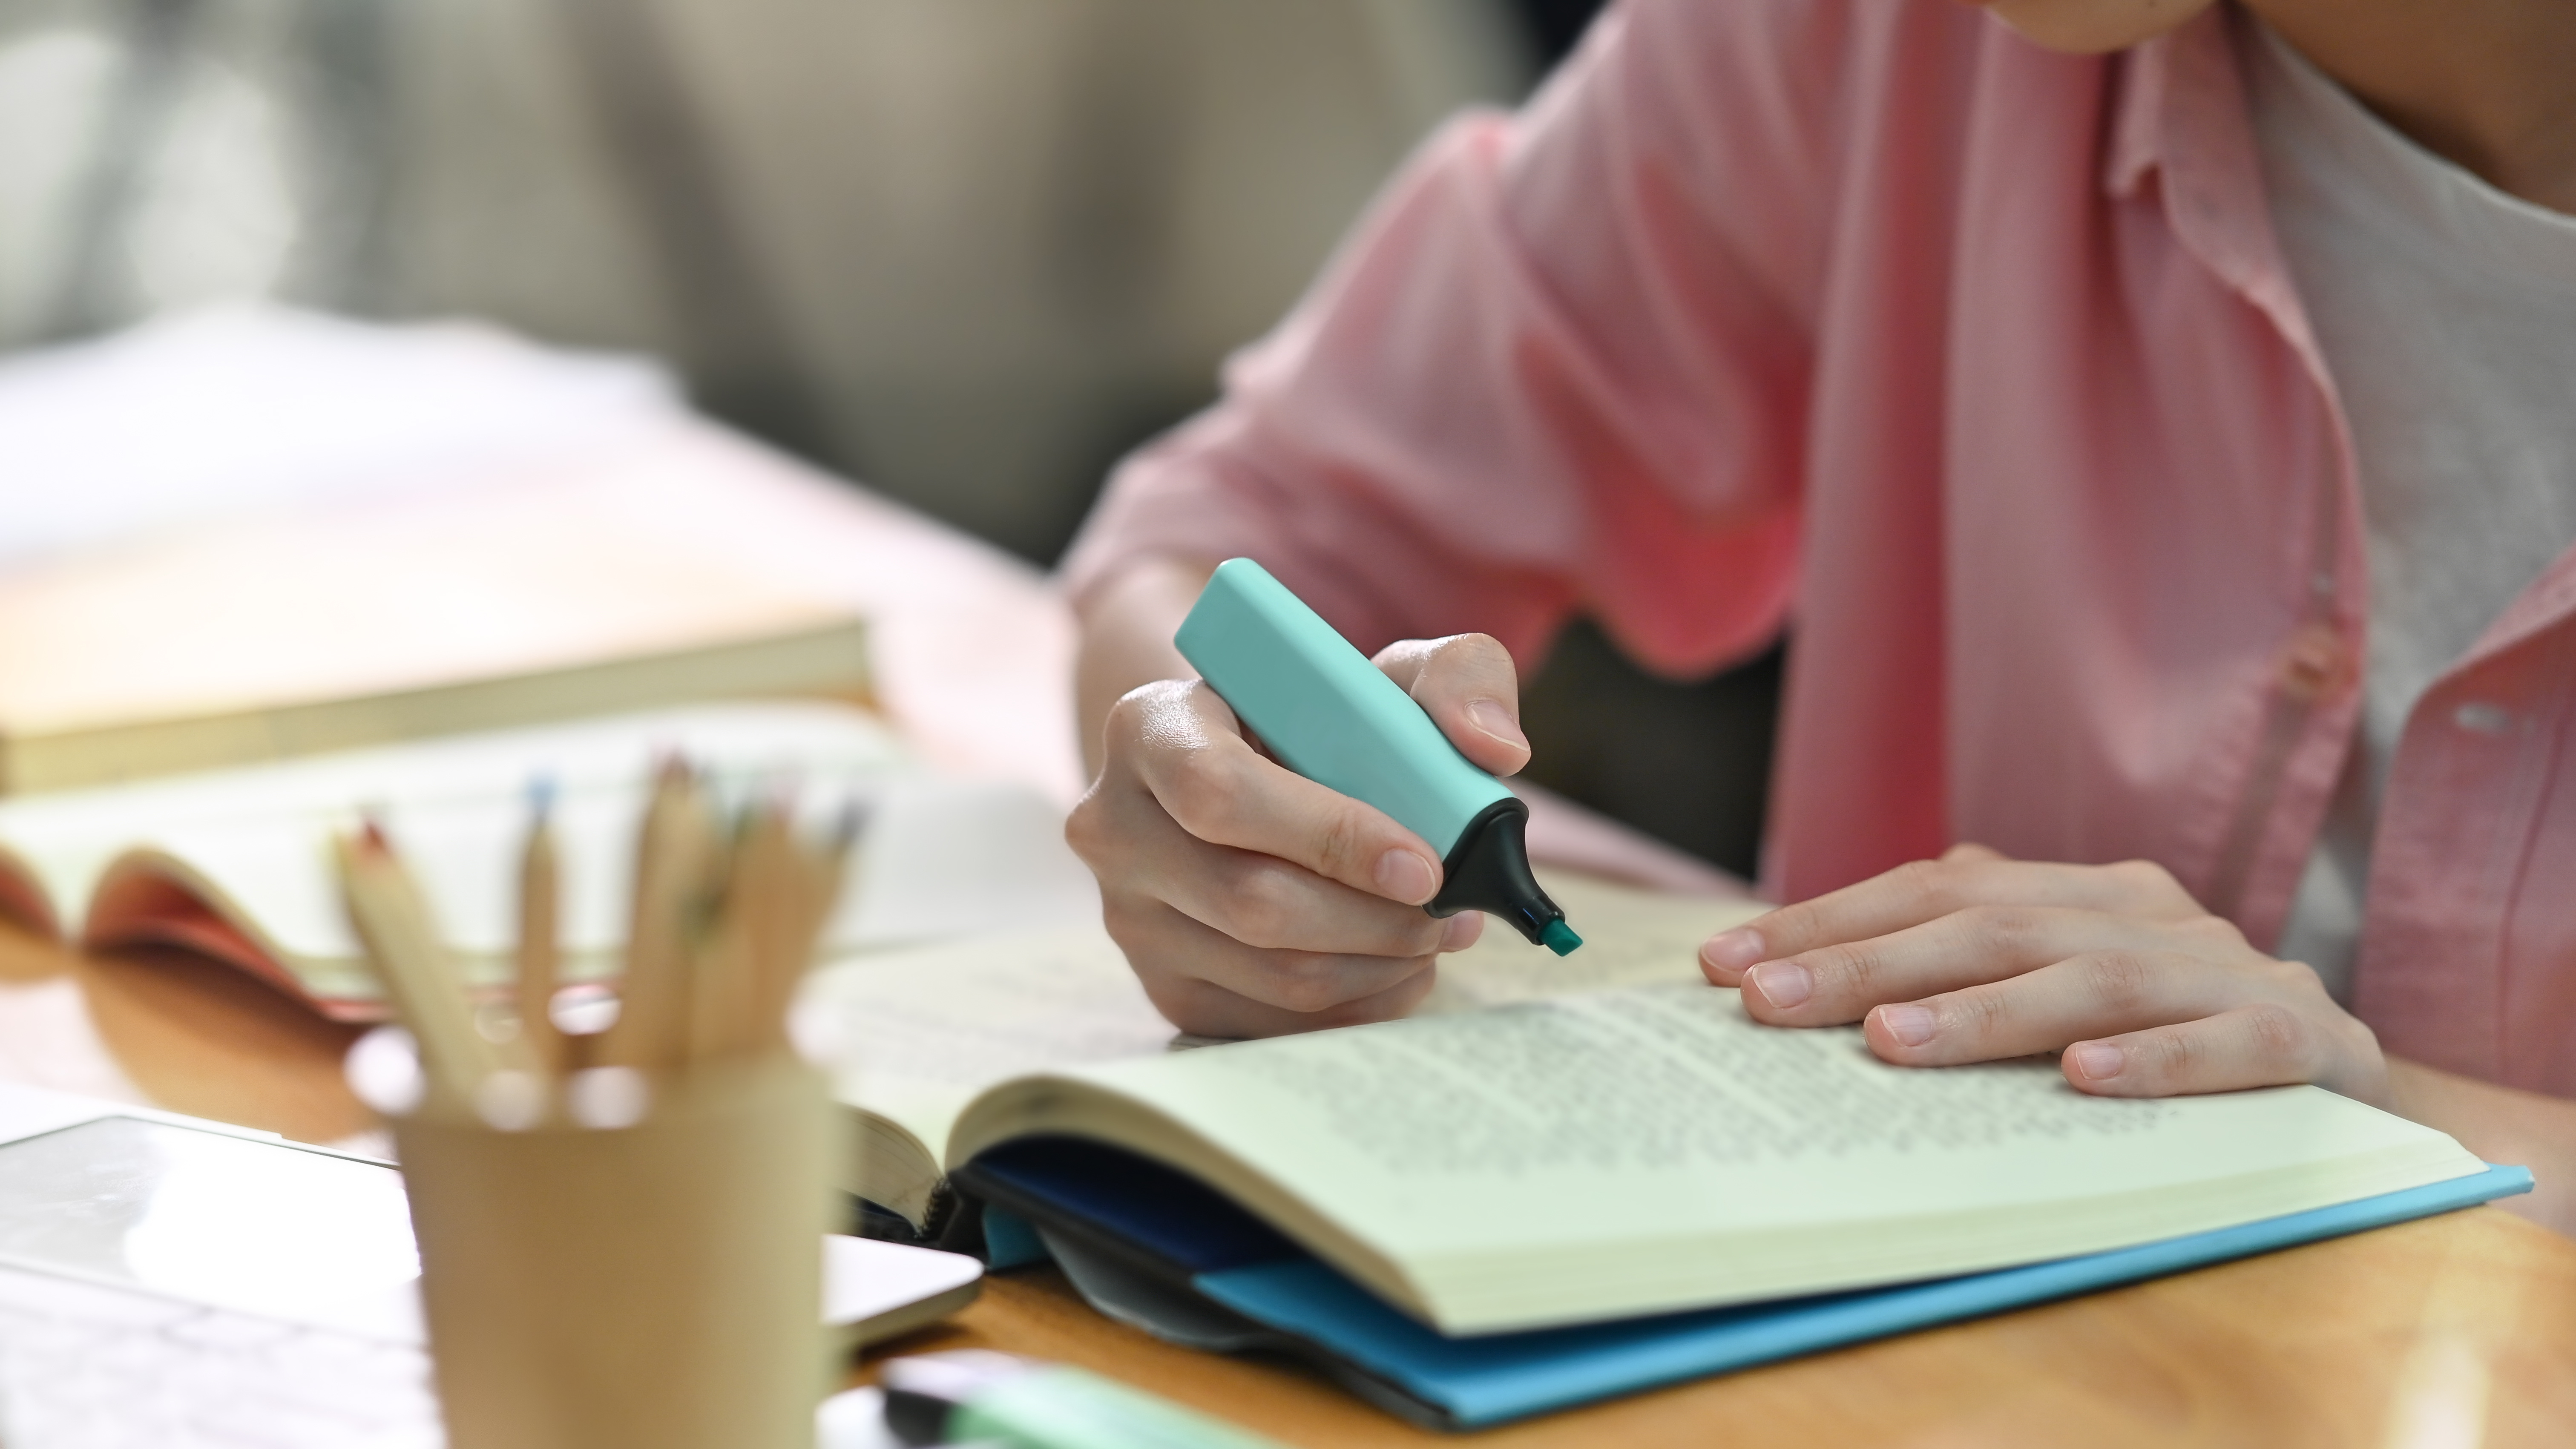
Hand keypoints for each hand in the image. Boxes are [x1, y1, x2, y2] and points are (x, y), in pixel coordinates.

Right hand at [1066, 634, 1528, 1036]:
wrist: (1242, 778)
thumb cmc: (1316, 722)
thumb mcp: (1385, 674)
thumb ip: (1459, 677)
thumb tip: (1496, 751)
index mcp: (1149, 728)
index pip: (1222, 793)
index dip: (1331, 836)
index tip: (1426, 863)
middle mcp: (1114, 827)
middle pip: (1249, 901)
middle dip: (1376, 918)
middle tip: (1454, 908)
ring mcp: (1129, 918)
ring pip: (1270, 973)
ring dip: (1379, 965)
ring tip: (1439, 933)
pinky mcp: (1164, 988)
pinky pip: (1274, 1023)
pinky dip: (1358, 1004)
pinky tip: (1398, 966)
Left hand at [1697, 844, 2388, 1103]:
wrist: (2353, 1085)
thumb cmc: (2167, 1038)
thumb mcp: (2062, 996)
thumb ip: (1964, 982)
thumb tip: (1799, 996)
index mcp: (2079, 893)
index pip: (1933, 892)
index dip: (1827, 923)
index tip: (1724, 965)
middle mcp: (2144, 914)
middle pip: (1990, 927)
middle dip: (1868, 963)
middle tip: (1769, 1001)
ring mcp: (2226, 971)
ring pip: (2091, 980)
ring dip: (1983, 1014)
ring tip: (1889, 1041)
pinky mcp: (2303, 1040)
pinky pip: (2226, 1047)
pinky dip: (2153, 1062)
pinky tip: (2081, 1082)